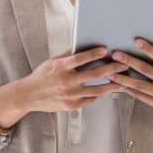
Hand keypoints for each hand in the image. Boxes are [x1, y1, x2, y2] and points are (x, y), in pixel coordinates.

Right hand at [0, 47, 125, 128]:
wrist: (29, 95)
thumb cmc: (42, 75)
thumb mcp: (52, 61)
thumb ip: (68, 55)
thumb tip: (84, 46)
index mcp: (60, 67)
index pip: (79, 59)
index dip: (93, 53)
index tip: (106, 49)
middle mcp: (66, 82)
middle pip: (93, 74)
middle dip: (111, 69)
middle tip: (124, 64)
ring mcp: (69, 95)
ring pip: (96, 90)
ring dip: (112, 85)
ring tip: (124, 81)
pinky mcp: (71, 106)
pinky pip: (90, 99)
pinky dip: (100, 94)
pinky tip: (109, 90)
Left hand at [108, 40, 152, 115]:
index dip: (148, 49)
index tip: (135, 41)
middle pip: (146, 70)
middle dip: (129, 61)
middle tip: (115, 54)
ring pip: (139, 85)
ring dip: (122, 78)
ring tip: (109, 72)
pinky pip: (139, 95)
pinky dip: (127, 89)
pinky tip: (116, 83)